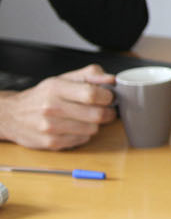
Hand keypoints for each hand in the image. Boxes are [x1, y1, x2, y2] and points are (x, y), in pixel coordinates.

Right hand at [0, 65, 116, 149]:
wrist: (11, 115)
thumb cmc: (42, 96)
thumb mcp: (62, 79)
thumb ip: (89, 75)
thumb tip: (112, 79)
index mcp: (56, 88)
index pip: (92, 94)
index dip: (107, 97)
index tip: (108, 97)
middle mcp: (51, 108)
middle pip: (97, 114)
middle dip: (107, 112)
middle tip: (103, 109)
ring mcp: (50, 127)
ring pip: (92, 129)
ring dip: (94, 124)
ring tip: (84, 118)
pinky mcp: (51, 143)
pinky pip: (82, 140)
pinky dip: (83, 134)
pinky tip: (74, 128)